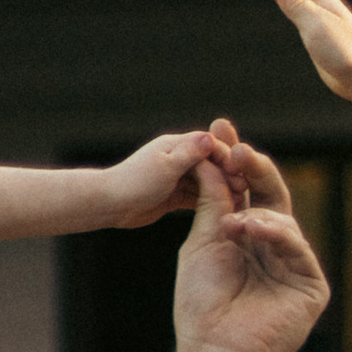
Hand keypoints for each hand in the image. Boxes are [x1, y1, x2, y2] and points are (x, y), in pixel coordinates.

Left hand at [98, 126, 229, 228]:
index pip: (210, 145)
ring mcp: (176, 177)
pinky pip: (196, 197)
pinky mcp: (172, 196)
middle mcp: (178, 158)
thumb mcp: (165, 167)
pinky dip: (209, 203)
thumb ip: (189, 153)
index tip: (240, 174)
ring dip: (221, 191)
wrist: (109, 204)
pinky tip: (222, 215)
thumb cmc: (134, 183)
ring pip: (206, 182)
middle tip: (242, 191)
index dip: (227, 158)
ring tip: (236, 204)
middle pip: (211, 164)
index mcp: (176, 145)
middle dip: (227, 176)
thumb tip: (210, 137)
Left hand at [170, 139, 328, 351]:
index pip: (244, 189)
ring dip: (257, 210)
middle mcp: (271, 247)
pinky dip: (273, 234)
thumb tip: (211, 157)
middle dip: (253, 168)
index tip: (220, 129)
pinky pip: (297, 248)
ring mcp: (293, 265)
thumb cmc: (201, 305)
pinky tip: (248, 231)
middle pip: (270, 196)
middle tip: (237, 148)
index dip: (234, 160)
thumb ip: (214, 202)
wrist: (214, 351)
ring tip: (231, 221)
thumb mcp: (204, 242)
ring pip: (284, 218)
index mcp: (245, 237)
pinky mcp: (310, 285)